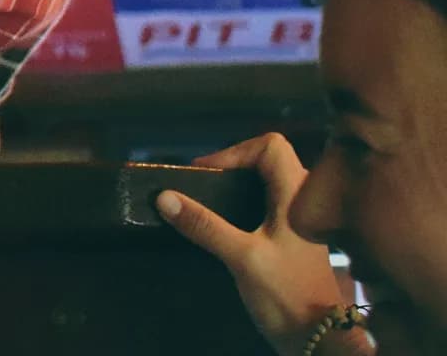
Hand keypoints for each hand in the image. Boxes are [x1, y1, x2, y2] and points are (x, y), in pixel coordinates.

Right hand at [156, 133, 347, 355]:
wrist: (319, 337)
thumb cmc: (286, 293)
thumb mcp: (241, 258)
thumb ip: (204, 225)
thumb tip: (164, 196)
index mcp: (298, 196)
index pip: (270, 146)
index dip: (235, 151)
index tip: (206, 174)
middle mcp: (304, 201)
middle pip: (269, 159)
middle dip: (233, 165)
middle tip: (203, 184)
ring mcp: (302, 219)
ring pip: (270, 182)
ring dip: (239, 184)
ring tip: (209, 200)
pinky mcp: (295, 237)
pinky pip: (269, 203)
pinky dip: (246, 202)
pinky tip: (228, 221)